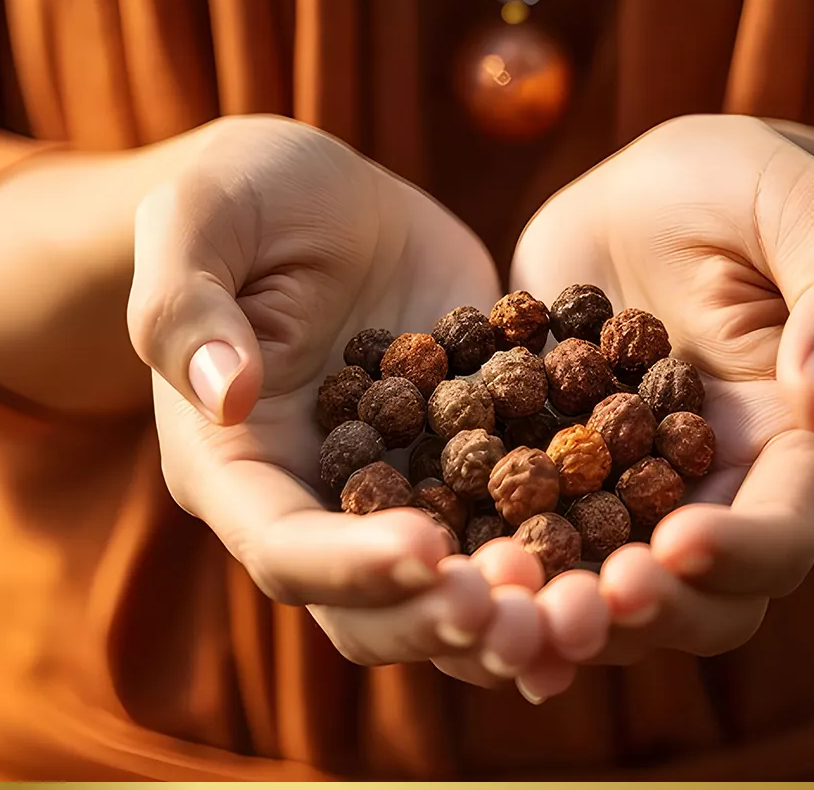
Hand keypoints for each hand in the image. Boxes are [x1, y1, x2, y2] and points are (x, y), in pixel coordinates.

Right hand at [127, 115, 545, 680]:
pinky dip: (561, 558)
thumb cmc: (242, 192)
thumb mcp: (199, 219)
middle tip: (525, 616)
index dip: (350, 565)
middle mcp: (316, 501)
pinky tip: (628, 570)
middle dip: (444, 621)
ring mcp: (398, 489)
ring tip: (585, 614)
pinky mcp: (467, 460)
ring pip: (449, 591)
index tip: (430, 551)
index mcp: (233, 465)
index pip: (283, 547)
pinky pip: (511, 525)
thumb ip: (185, 304)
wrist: (324, 194)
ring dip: (514, 618)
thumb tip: (223, 396)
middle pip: (370, 608)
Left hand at [508, 115, 813, 699]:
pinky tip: (454, 589)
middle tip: (572, 610)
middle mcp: (724, 492)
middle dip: (643, 615)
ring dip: (563, 617)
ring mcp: (641, 495)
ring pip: (614, 595)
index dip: (739, 554)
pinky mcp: (567, 475)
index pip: (785, 533)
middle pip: (704, 601)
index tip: (673, 545)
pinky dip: (506, 573)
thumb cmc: (746, 186)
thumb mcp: (806, 210)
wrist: (655, 190)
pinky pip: (540, 542)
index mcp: (799, 446)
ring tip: (501, 607)